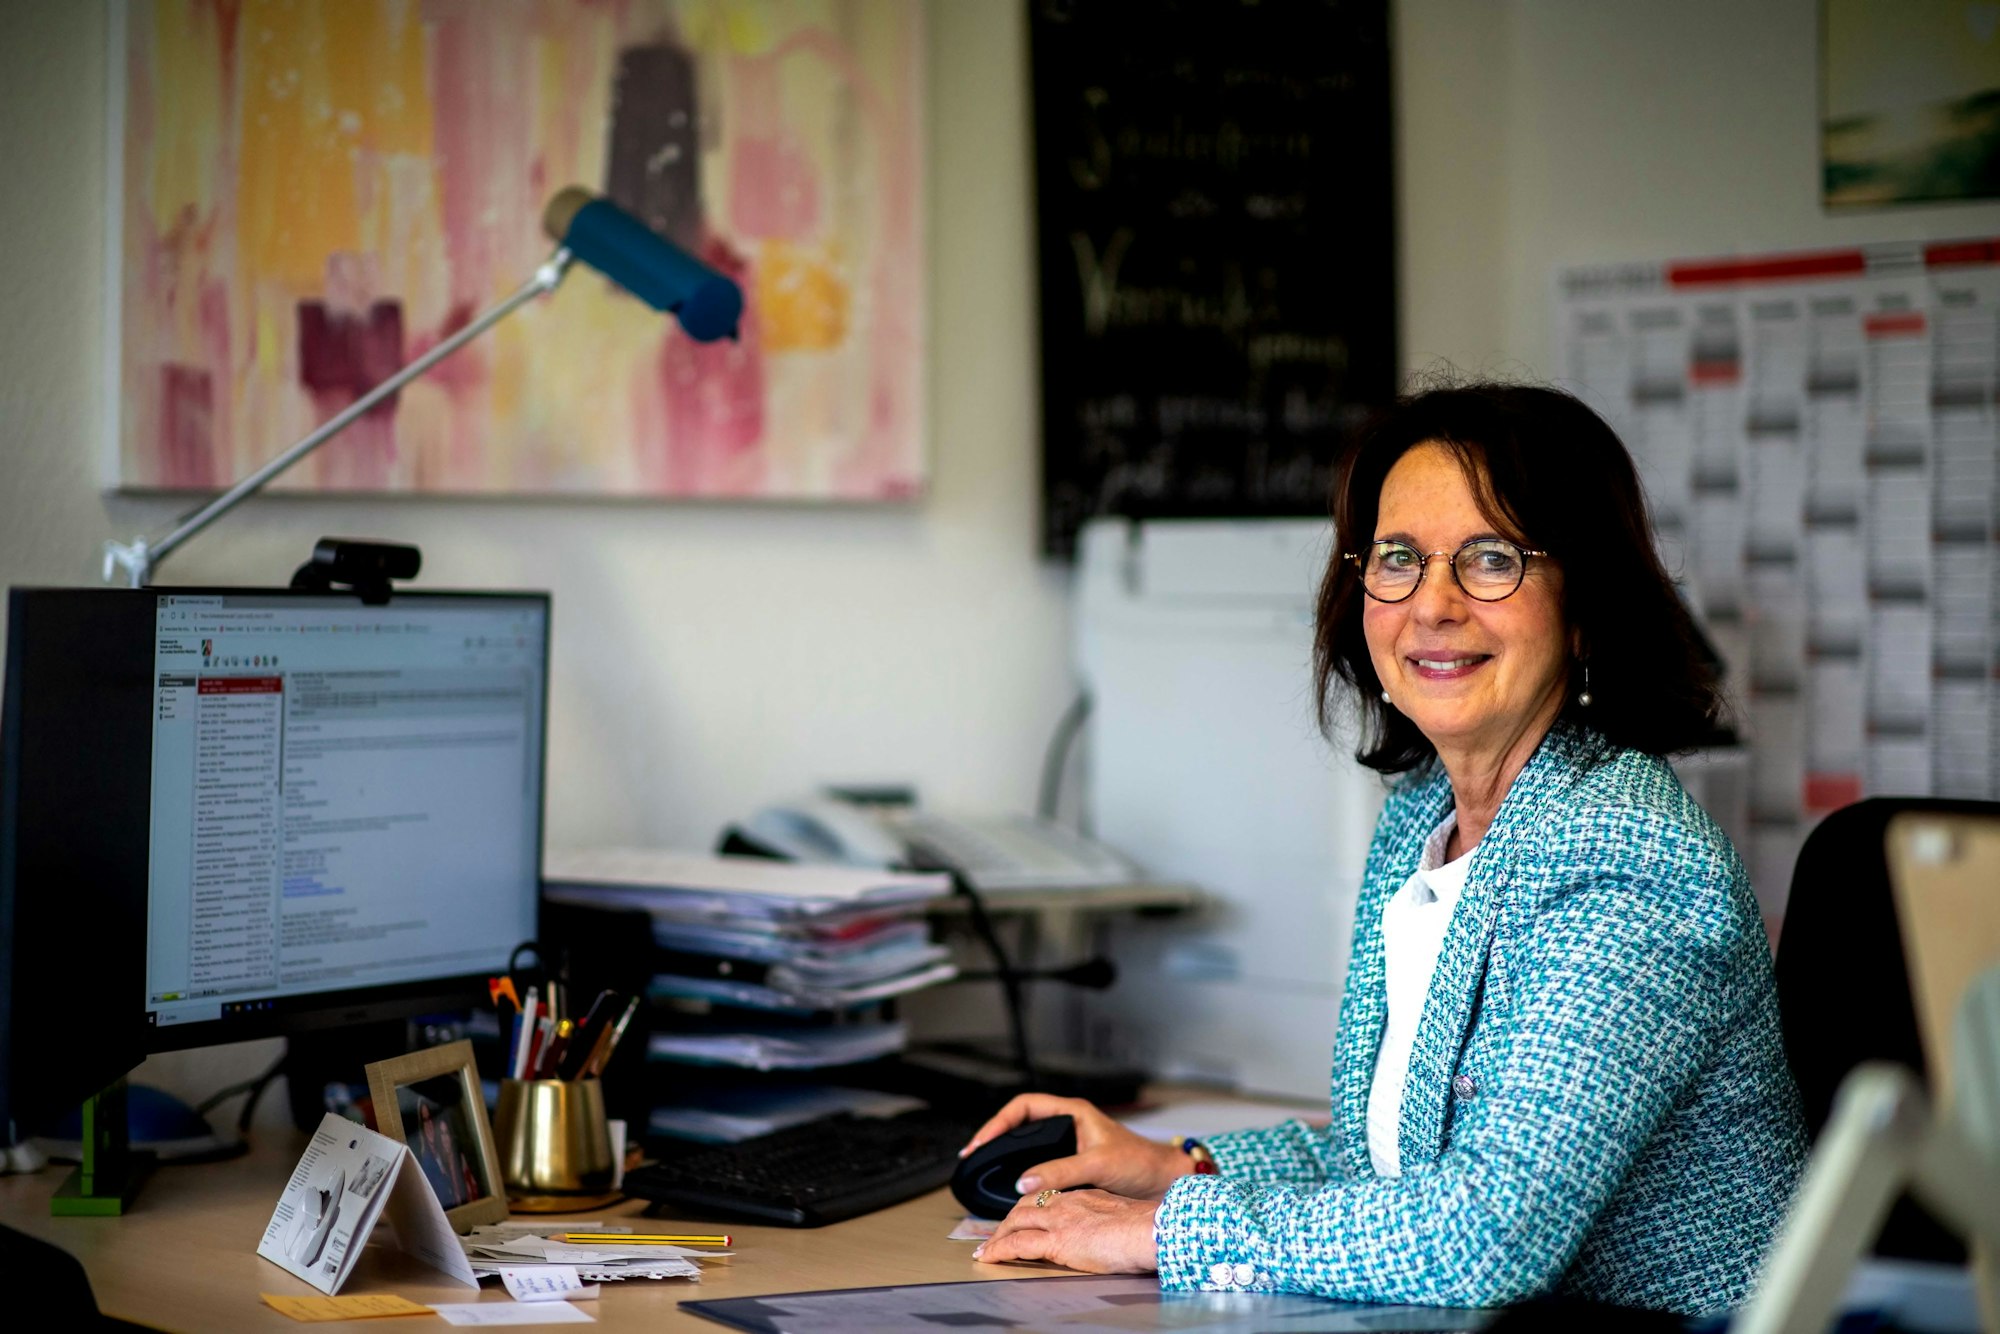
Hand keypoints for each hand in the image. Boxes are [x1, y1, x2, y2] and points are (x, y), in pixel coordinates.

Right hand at [960, 1093, 1192, 1198]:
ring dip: (1005, 1153)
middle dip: (994, 1136)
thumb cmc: (1140, 1163)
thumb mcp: (1098, 1164)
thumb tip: (1023, 1182)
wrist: (1163, 1181)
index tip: (982, 1141)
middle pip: (1019, 1123)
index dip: (999, 1121)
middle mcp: (1068, 1124)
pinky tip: (1011, 1183)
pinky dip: (1020, 1170)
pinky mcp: (1071, 1164)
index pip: (1024, 1106)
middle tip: (973, 1155)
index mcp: (1072, 1112)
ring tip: (984, 1166)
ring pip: (1027, 1143)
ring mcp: (1068, 1144)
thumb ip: (1061, 1171)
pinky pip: (1037, 1162)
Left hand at [974, 1188, 1158, 1273]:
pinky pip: (1018, 1243)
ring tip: (988, 1249)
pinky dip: (999, 1250)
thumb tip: (1109, 1234)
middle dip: (1008, 1221)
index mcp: (1085, 1196)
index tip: (1024, 1219)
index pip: (1049, 1199)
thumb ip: (1108, 1221)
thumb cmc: (1148, 1228)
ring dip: (998, 1236)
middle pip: (1026, 1206)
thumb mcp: (1123, 1217)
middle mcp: (1068, 1203)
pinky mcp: (1056, 1240)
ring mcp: (1060, 1220)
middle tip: (996, 1235)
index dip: (1031, 1209)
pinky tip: (990, 1257)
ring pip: (1016, 1221)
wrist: (1152, 1229)